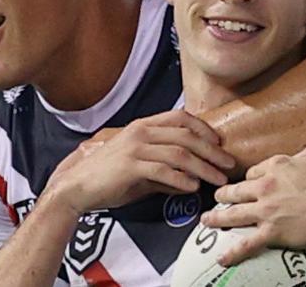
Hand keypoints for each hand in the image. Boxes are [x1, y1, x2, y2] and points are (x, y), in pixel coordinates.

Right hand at [46, 110, 235, 214]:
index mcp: (144, 125)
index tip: (219, 142)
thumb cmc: (108, 176)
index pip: (181, 117)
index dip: (204, 128)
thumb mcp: (140, 166)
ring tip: (218, 179)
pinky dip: (181, 179)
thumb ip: (165, 169)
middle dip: (212, 150)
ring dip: (203, 167)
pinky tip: (193, 187)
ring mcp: (135, 147)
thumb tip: (191, 180)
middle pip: (186, 136)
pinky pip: (163, 171)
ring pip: (180, 153)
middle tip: (229, 164)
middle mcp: (141, 131)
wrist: (76, 187)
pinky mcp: (130, 166)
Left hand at [200, 146, 305, 265]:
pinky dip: (233, 252)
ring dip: (217, 218)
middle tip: (217, 196)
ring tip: (206, 221)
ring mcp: (266, 209)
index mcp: (278, 165)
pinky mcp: (271, 231)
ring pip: (234, 213)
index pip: (255, 171)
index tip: (249, 182)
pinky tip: (222, 258)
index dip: (251, 178)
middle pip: (237, 189)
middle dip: (224, 194)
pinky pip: (247, 244)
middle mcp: (266, 185)